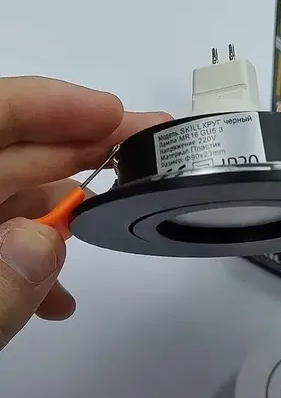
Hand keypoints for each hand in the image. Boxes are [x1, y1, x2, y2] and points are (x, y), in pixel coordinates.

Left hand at [0, 76, 170, 349]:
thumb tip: (43, 245)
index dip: (54, 104)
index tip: (115, 112)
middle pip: (19, 154)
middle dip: (85, 148)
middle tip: (150, 143)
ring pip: (17, 198)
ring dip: (67, 213)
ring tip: (116, 220)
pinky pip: (7, 239)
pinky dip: (39, 258)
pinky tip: (61, 293)